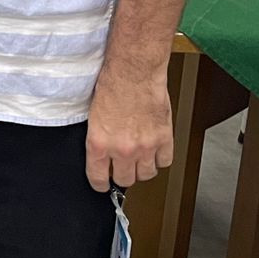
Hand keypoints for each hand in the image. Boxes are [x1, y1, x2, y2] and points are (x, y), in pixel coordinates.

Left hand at [85, 68, 173, 191]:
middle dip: (121, 176)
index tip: (101, 184)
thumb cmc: (111, 85)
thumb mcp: (93, 115)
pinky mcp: (164, 139)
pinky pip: (165, 162)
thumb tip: (100, 152)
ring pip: (147, 175)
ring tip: (138, 159)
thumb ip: (99, 138)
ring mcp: (145, 146)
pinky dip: (160, 158)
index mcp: (99, 143)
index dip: (99, 184)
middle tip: (121, 168)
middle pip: (125, 180)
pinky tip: (154, 150)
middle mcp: (122, 149)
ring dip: (142, 169)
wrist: (134, 72)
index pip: (98, 178)